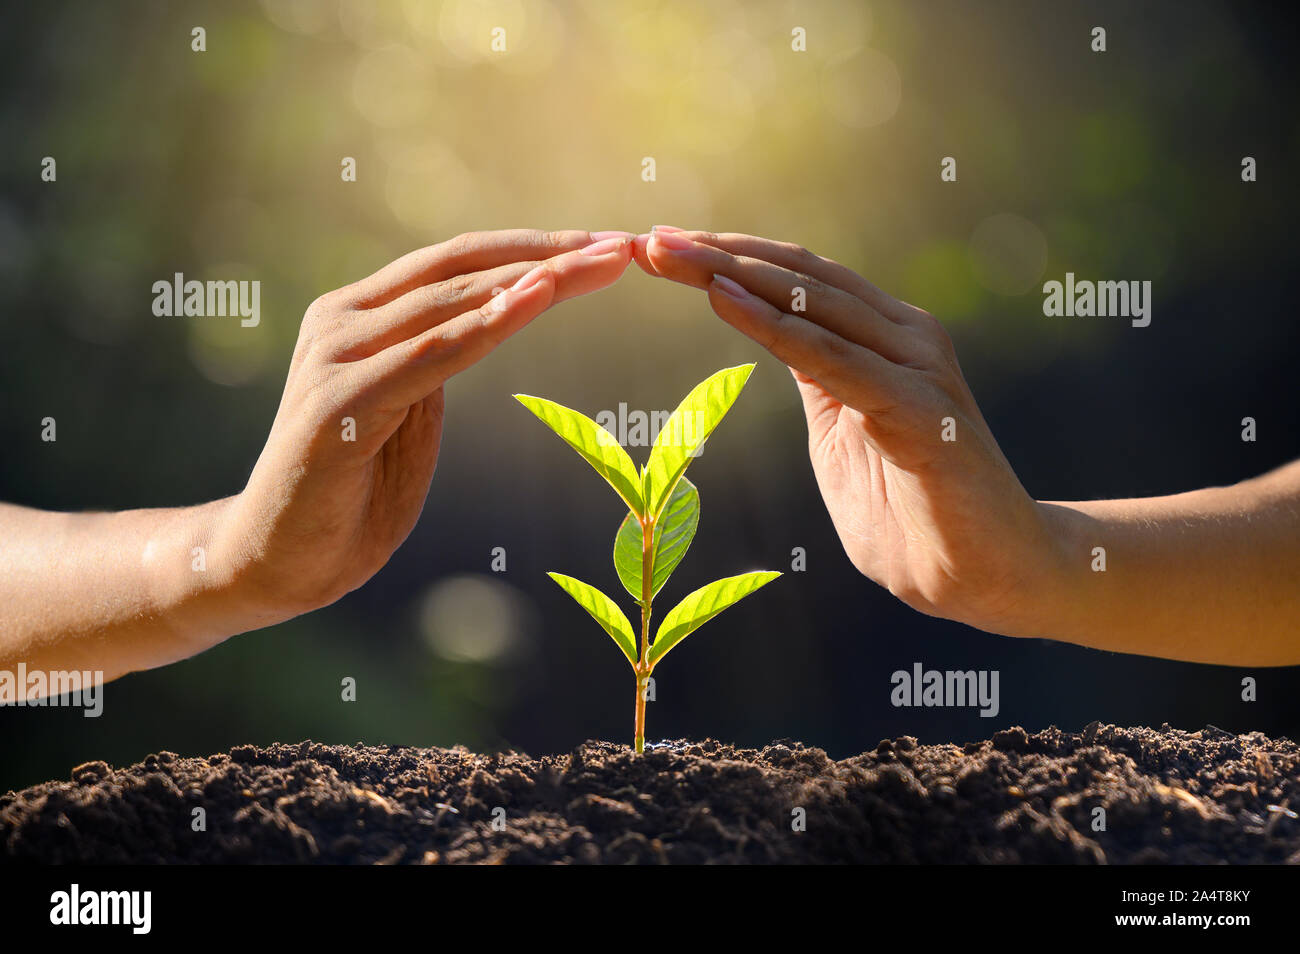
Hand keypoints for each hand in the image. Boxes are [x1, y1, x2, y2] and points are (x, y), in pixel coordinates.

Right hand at [221, 229, 634, 624]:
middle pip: (462, 268)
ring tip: (599, 261)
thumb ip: (436, 361)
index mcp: (359, 315)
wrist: (277, 561)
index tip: (604, 246)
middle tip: (623, 244)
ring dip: (535, 278)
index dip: (534, 248)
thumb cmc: (351, 492)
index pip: (458, 264)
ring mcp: (335, 357)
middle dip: (550, 253)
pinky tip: (537, 298)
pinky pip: (430, 356)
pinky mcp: (338, 404)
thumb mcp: (408, 412)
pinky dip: (487, 326)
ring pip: (452, 302)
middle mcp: (342, 320)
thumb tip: (493, 318)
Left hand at [635, 227, 1058, 635]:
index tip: (662, 247)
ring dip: (733, 274)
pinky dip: (773, 327)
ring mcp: (916, 367)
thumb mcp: (844, 434)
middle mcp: (904, 336)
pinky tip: (722, 300)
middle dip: (717, 254)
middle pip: (799, 276)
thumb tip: (781, 345)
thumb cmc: (914, 513)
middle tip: (648, 238)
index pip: (800, 280)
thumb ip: (819, 383)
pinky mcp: (918, 409)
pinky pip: (830, 358)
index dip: (731, 259)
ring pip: (811, 302)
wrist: (991, 575)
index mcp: (885, 339)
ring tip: (669, 255)